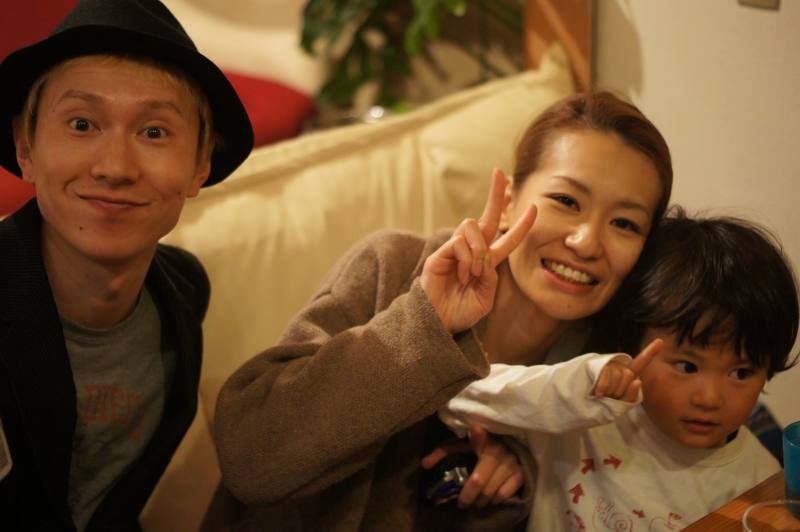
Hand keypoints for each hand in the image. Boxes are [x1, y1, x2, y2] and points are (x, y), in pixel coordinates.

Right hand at [420, 168, 536, 332]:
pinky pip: (458, 242)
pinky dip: (465, 259)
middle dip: (495, 194)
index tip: (534, 208)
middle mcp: (471, 252)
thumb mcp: (485, 298)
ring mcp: (455, 250)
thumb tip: (485, 255)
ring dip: (478, 251)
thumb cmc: (461, 313)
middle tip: (500, 172)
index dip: (521, 225)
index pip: (507, 239)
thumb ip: (491, 277)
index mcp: (486, 263)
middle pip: (487, 217)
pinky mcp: (440, 253)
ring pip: (473, 227)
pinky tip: (460, 275)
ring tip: (471, 274)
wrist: (439, 323)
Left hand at [421, 424, 523, 508]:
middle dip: (467, 497)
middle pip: (479, 481)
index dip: (478, 434)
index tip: (475, 429)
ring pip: (491, 492)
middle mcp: (497, 451)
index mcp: (482, 439)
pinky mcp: (520, 473)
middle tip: (461, 504)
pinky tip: (490, 499)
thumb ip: (443, 453)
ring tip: (475, 503)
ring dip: (480, 502)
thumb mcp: (462, 446)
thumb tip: (423, 465)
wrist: (511, 448)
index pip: (480, 435)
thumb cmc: (481, 447)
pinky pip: (504, 495)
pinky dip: (495, 501)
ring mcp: (510, 463)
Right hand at [594, 338, 662, 401]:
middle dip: (620, 390)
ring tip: (603, 394)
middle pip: (629, 376)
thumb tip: (637, 380)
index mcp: (628, 374)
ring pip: (619, 376)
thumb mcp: (622, 403)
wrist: (585, 403)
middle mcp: (619, 366)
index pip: (640, 362)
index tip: (661, 341)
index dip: (650, 351)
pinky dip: (603, 387)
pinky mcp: (598, 366)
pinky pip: (607, 375)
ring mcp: (609, 365)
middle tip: (610, 396)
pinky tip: (598, 393)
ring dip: (611, 390)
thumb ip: (632, 395)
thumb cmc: (606, 403)